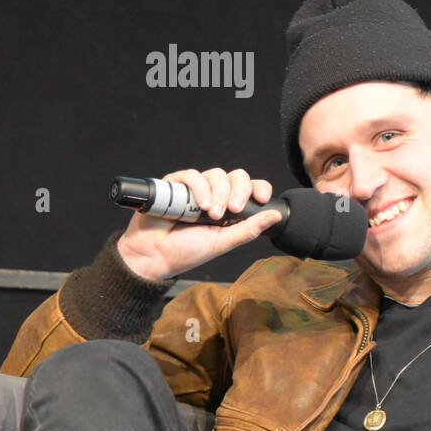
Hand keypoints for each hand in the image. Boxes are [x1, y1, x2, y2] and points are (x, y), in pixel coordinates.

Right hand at [116, 168, 282, 280]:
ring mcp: (194, 189)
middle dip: (239, 191)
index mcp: (229, 208)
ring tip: (211, 213)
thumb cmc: (187, 251)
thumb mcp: (223, 242)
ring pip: (216, 174)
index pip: (251, 187)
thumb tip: (276, 215)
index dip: (260, 188)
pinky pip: (192, 175)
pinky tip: (200, 205)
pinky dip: (200, 187)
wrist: (154, 256)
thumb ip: (249, 229)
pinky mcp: (174, 185)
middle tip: (232, 210)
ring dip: (218, 192)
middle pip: (236, 176)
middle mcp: (214, 194)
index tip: (263, 199)